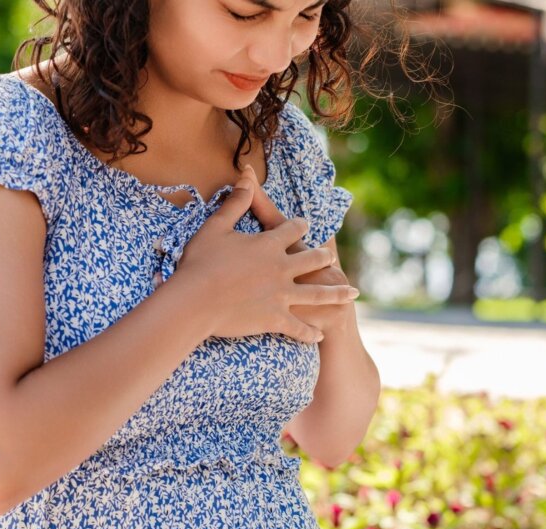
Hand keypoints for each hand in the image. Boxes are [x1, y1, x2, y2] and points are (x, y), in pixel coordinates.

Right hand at [170, 164, 359, 343]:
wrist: (195, 301)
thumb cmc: (200, 262)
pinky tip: (320, 335)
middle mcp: (282, 268)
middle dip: (322, 257)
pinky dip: (310, 332)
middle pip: (313, 259)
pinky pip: (299, 328)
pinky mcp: (275, 319)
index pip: (293, 229)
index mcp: (270, 244)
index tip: (304, 224)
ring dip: (334, 293)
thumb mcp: (216, 226)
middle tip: (329, 257)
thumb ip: (236, 202)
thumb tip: (246, 176)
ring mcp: (282, 296)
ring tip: (350, 292)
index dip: (299, 226)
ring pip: (318, 294)